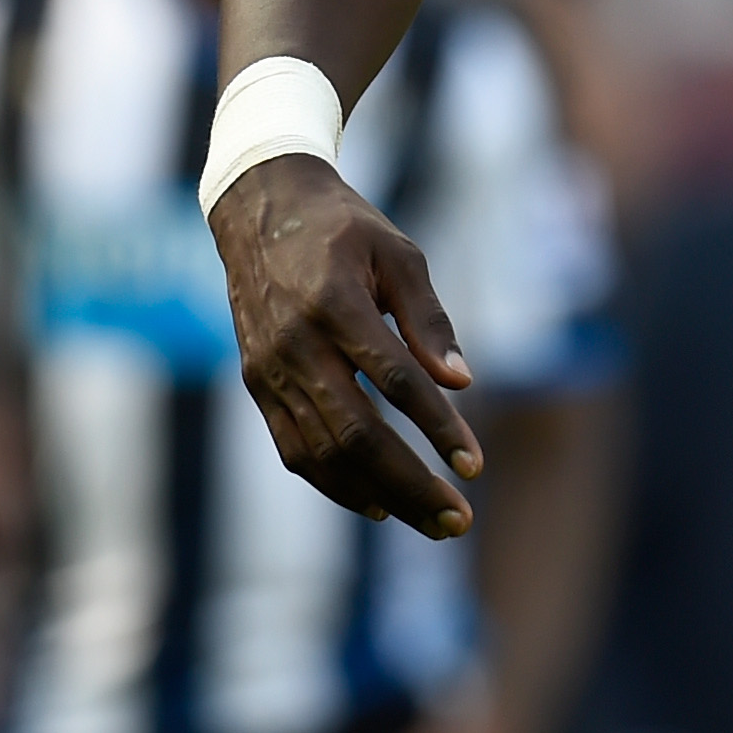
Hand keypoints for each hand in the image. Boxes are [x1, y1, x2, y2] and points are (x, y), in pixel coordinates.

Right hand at [213, 153, 481, 535]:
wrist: (260, 209)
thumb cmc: (344, 228)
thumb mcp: (398, 253)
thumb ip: (429, 318)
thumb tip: (461, 381)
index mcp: (334, 303)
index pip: (394, 381)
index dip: (436, 427)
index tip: (474, 464)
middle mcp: (295, 344)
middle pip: (356, 433)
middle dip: (412, 483)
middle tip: (460, 520)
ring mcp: (270, 370)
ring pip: (325, 453)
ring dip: (382, 495)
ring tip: (433, 522)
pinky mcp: (258, 386)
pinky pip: (296, 450)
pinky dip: (337, 484)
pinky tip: (380, 505)